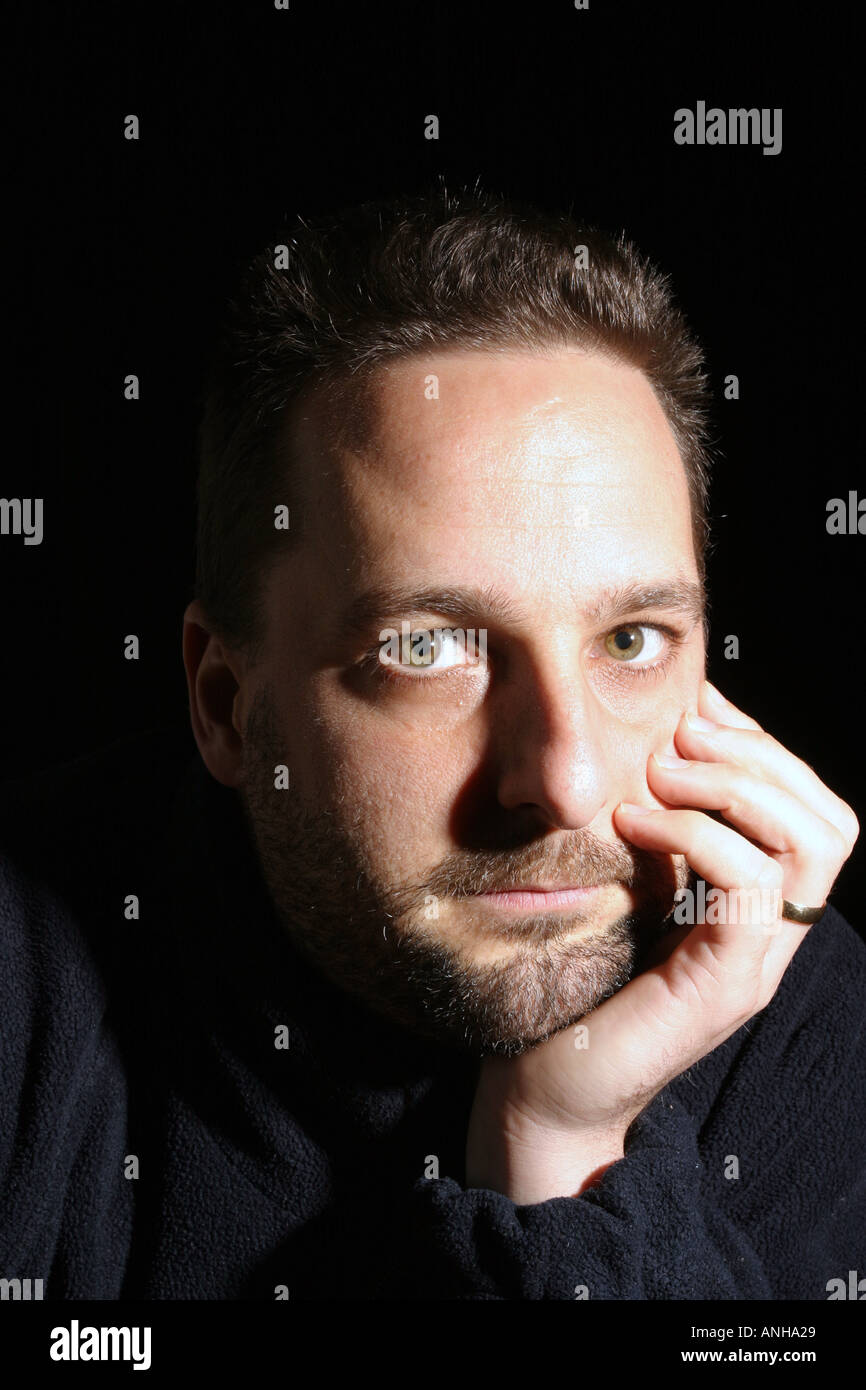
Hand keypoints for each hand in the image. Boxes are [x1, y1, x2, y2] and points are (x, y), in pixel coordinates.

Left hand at [465, 680, 858, 1202]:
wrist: (546, 1088)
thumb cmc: (574, 982)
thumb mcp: (624, 888)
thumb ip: (651, 832)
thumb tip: (646, 741)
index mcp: (756, 908)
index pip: (809, 807)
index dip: (760, 743)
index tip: (694, 707)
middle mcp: (773, 934)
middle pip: (830, 820)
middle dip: (760, 754)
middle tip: (681, 735)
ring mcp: (758, 963)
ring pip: (810, 844)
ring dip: (733, 786)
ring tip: (659, 772)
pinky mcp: (725, 984)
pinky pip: (748, 887)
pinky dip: (696, 835)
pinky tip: (633, 821)